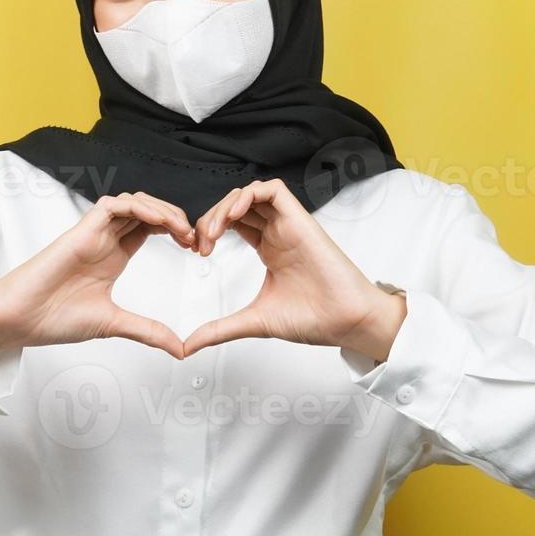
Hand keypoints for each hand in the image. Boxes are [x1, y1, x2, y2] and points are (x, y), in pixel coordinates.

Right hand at [0, 191, 194, 358]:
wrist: (21, 319)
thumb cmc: (55, 318)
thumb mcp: (115, 325)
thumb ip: (148, 332)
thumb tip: (180, 349)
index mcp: (114, 257)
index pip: (151, 228)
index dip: (177, 231)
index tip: (197, 248)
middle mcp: (105, 240)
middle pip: (147, 211)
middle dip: (176, 218)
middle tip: (195, 238)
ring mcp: (93, 233)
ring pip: (133, 202)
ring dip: (161, 209)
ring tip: (181, 229)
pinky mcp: (81, 230)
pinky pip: (112, 205)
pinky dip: (137, 206)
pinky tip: (157, 220)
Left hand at [184, 179, 405, 360]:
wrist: (345, 321)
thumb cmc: (314, 318)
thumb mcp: (253, 321)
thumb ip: (219, 329)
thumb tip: (189, 345)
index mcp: (269, 250)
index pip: (233, 223)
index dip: (209, 230)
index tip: (198, 252)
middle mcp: (278, 234)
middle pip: (237, 206)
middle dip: (211, 218)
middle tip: (200, 243)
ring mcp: (289, 225)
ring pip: (250, 194)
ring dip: (225, 206)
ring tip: (213, 231)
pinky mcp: (300, 219)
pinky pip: (274, 190)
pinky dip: (250, 194)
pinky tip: (234, 214)